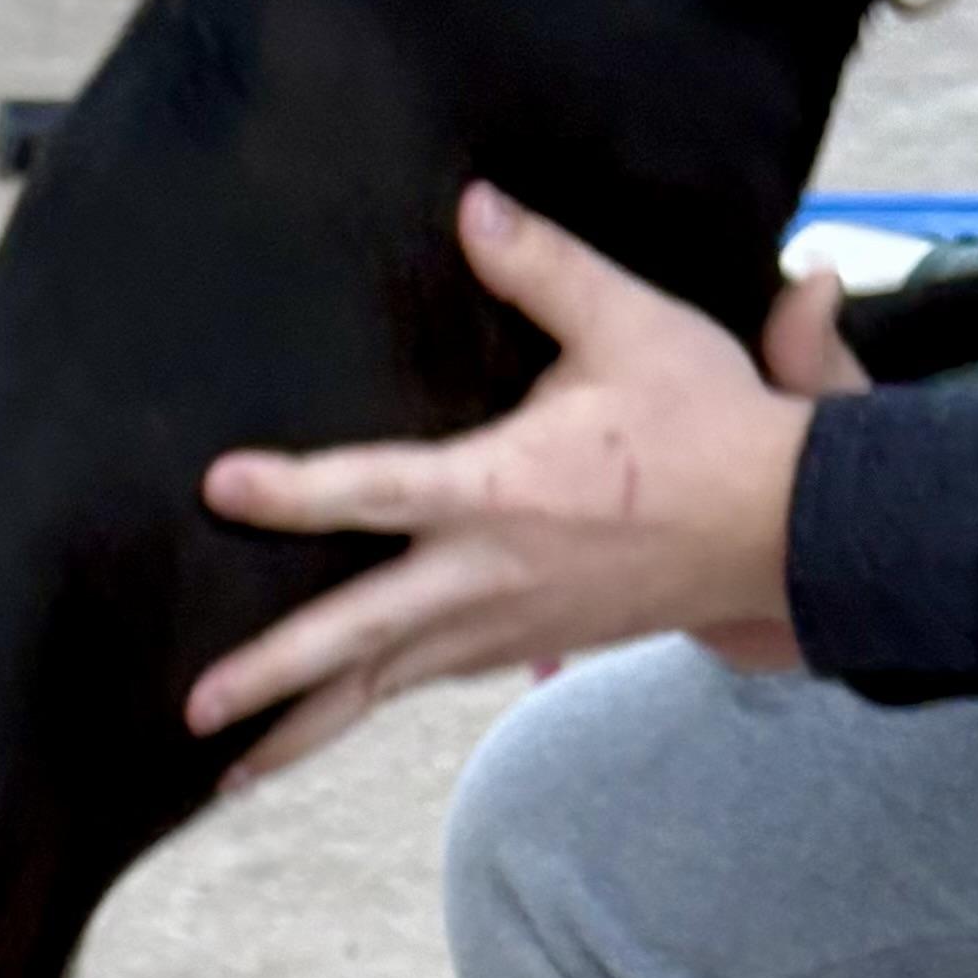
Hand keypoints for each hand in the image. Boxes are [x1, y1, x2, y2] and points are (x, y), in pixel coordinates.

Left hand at [185, 184, 869, 786]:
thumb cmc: (711, 424)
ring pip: (385, 688)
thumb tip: (474, 207)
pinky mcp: (521, 649)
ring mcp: (503, 628)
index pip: (377, 490)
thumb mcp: (634, 326)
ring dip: (305, 730)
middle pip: (359, 638)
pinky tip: (314, 729)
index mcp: (502, 493)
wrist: (784, 530)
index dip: (294, 490)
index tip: (221, 486)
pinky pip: (423, 685)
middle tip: (192, 710)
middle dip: (274, 679)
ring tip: (226, 770)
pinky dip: (365, 709)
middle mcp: (489, 577)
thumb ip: (545, 268)